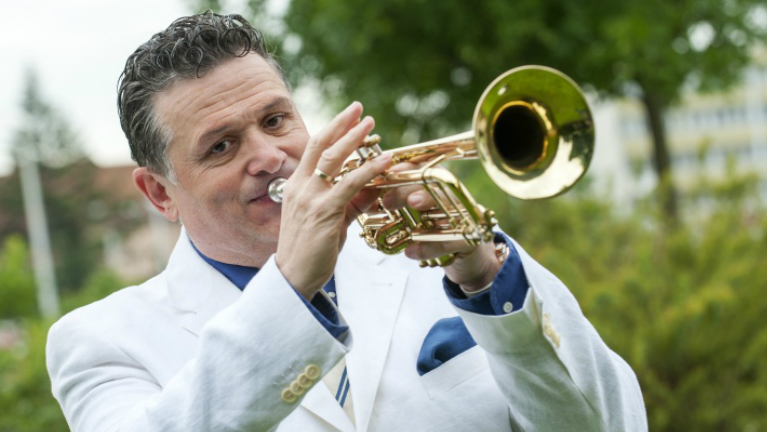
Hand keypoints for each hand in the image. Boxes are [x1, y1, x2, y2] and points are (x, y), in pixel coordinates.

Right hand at [276, 102, 391, 299]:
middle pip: (322, 145)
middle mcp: (301, 187)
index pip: (314, 148)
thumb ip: (350, 202)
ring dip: (355, 139)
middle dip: (342, 124)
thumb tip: (373, 187)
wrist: (294, 278)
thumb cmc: (312, 251)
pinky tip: (385, 159)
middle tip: (361, 109)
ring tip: (372, 125)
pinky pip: (350, 184)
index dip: (333, 128)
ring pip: (334, 159)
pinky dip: (369, 169)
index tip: (350, 115)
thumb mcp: (333, 221)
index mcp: (298, 186)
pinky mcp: (323, 212)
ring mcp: (310, 198)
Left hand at [380, 162, 501, 291]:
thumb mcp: (415, 214)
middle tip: (387, 202)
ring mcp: (464, 215)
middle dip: (407, 190)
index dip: (403, 169)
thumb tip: (364, 194)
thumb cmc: (436, 230)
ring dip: (425, 212)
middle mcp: (453, 195)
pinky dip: (429, 247)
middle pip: (433, 182)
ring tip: (405, 216)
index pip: (422, 167)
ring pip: (445, 206)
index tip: (385, 175)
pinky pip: (450, 240)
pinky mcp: (470, 238)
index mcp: (439, 184)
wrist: (466, 256)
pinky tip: (410, 252)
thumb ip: (395, 203)